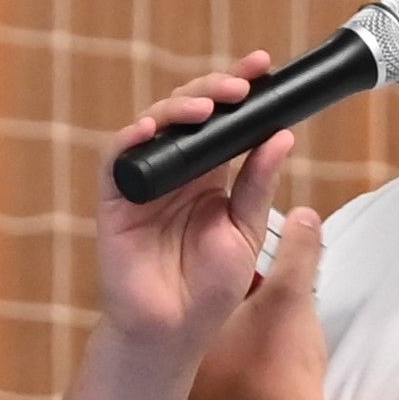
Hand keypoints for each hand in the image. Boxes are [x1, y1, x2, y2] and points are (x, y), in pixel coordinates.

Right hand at [97, 59, 298, 367]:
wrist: (175, 331)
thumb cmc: (209, 290)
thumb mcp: (246, 231)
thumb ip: (258, 184)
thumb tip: (282, 134)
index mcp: (209, 175)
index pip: (223, 120)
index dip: (239, 90)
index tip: (264, 68)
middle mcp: (176, 170)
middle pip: (189, 112)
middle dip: (213, 90)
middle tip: (240, 87)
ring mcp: (144, 181)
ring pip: (154, 124)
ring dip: (179, 109)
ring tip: (208, 108)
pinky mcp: (116, 198)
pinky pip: (117, 158)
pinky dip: (131, 138)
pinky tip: (150, 128)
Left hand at [184, 204, 329, 399]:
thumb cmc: (279, 371)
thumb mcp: (291, 298)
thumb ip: (297, 251)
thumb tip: (302, 213)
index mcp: (184, 327)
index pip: (189, 274)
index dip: (212, 249)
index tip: (233, 234)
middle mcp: (180, 355)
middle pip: (200, 299)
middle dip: (228, 278)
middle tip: (252, 260)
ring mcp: (197, 383)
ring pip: (216, 327)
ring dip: (241, 307)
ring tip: (262, 291)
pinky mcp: (217, 399)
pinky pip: (227, 351)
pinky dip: (245, 334)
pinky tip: (265, 330)